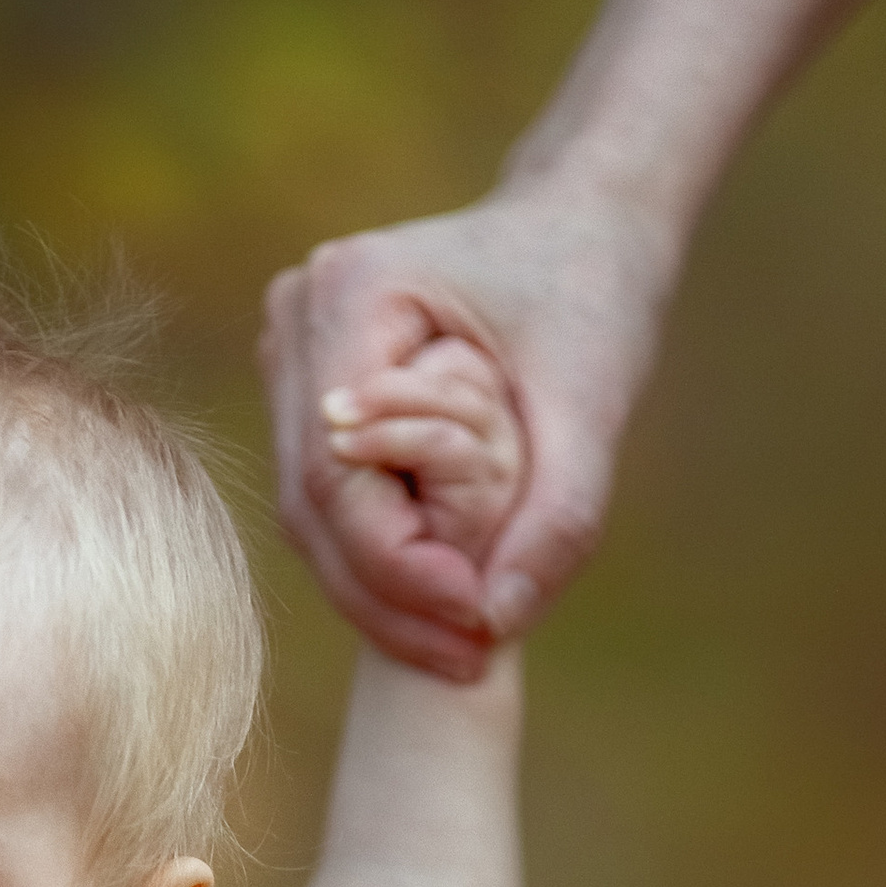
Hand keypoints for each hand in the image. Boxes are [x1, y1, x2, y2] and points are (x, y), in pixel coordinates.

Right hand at [262, 179, 672, 676]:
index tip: (475, 622)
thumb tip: (500, 622)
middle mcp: (297, 317)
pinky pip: (329, 504)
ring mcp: (292, 354)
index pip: (337, 474)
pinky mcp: (308, 390)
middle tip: (469, 660)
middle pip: (311, 505)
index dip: (397, 568)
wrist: (583, 226)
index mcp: (350, 294)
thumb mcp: (593, 402)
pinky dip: (381, 564)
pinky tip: (443, 604)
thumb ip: (558, 515)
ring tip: (461, 645)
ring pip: (311, 516)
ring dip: (380, 595)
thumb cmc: (593, 293)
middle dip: (388, 599)